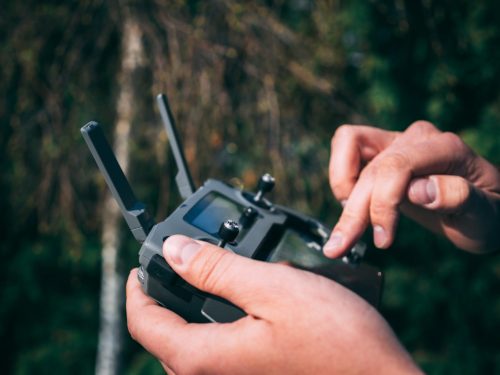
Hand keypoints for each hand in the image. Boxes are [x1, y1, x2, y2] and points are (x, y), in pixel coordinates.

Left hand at [127, 235, 420, 374]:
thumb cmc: (337, 341)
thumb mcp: (273, 288)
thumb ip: (217, 270)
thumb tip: (174, 251)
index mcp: (204, 358)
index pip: (143, 322)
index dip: (138, 286)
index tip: (144, 261)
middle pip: (164, 334)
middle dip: (167, 294)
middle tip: (183, 260)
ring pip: (190, 343)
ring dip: (193, 307)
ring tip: (216, 275)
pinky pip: (216, 352)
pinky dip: (216, 323)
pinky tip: (244, 303)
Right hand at [324, 121, 499, 256]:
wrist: (481, 206)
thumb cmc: (487, 214)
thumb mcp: (485, 216)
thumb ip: (460, 198)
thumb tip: (417, 189)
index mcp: (446, 148)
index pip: (398, 166)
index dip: (382, 204)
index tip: (382, 241)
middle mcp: (418, 138)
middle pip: (373, 168)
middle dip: (354, 211)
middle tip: (339, 248)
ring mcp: (398, 140)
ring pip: (350, 147)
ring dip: (341, 187)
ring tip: (346, 226)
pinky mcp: (382, 148)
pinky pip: (348, 143)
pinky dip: (341, 173)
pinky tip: (350, 203)